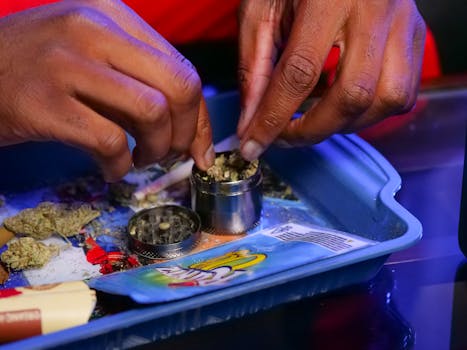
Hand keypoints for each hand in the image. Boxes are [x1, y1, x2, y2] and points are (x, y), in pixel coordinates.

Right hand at [0, 0, 213, 181]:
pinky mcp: (44, 102)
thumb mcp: (91, 52)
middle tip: (171, 154)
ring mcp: (67, 63)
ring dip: (157, 149)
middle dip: (187, 133)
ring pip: (152, 112)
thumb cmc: (37, 66)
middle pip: (179, 86)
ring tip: (140, 159)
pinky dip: (120, 166)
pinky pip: (109, 141)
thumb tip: (190, 127)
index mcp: (112, 15)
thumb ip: (139, 77)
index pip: (182, 68)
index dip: (199, 116)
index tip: (199, 146)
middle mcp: (93, 29)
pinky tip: (111, 168)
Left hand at [237, 0, 425, 159]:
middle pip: (352, 95)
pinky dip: (370, 113)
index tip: (254, 145)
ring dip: (345, 125)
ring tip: (314, 119)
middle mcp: (375, 9)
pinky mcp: (416, 35)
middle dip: (312, 130)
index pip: (300, 72)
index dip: (274, 118)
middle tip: (284, 138)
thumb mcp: (262, 11)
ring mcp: (404, 23)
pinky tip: (342, 104)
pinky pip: (403, 94)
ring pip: (387, 100)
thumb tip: (251, 121)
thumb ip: (255, 67)